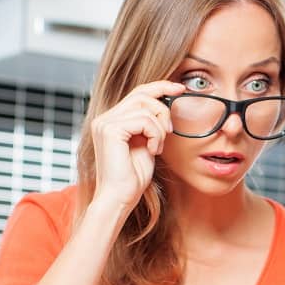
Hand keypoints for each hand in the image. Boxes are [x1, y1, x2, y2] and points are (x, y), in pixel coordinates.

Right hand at [88, 81, 184, 212]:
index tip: (180, 89)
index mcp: (112, 120)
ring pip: (146, 108)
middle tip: (170, 130)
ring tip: (157, 147)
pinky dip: (155, 135)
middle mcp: (105, 118)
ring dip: (160, 128)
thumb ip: (150, 125)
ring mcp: (105, 123)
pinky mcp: (110, 130)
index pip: (137, 93)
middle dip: (163, 109)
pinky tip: (152, 151)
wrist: (120, 197)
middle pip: (142, 95)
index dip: (160, 87)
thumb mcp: (146, 144)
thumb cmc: (132, 177)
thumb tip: (165, 107)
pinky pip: (144, 120)